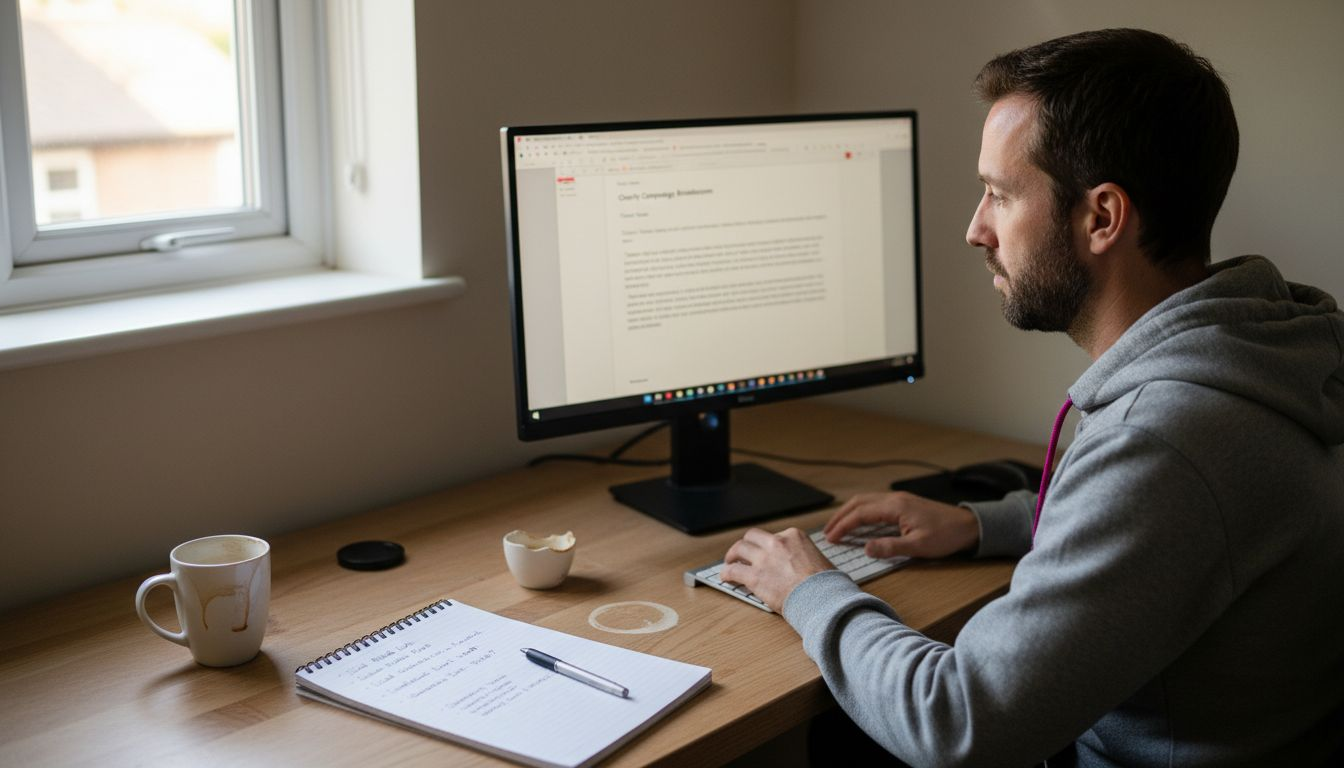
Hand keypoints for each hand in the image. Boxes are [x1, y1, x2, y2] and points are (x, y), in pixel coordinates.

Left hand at [720, 527, 834, 612]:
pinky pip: (733, 570)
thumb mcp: (819, 558)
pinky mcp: (755, 576)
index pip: (774, 536)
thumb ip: (803, 555)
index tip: (765, 553)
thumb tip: (801, 564)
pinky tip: (725, 576)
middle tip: (742, 552)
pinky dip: (726, 572)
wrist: (822, 598)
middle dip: (746, 544)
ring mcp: (764, 559)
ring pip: (739, 549)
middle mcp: (777, 543)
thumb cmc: (825, 584)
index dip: (767, 546)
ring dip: (732, 555)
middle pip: (753, 537)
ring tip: (729, 562)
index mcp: (793, 536)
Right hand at [824, 491, 979, 558]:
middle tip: (827, 532)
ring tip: (838, 527)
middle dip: (840, 517)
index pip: (860, 514)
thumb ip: (890, 547)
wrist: (968, 526)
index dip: (843, 526)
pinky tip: (859, 521)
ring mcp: (898, 499)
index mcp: (895, 507)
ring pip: (865, 500)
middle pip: (858, 502)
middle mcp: (894, 499)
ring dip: (849, 512)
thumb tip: (866, 549)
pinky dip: (860, 511)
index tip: (831, 538)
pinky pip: (874, 503)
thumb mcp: (918, 547)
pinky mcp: (903, 503)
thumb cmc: (946, 536)